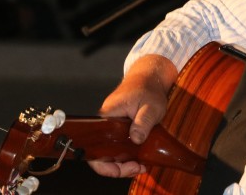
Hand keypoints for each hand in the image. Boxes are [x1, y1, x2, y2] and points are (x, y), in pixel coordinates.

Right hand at [88, 54, 177, 177]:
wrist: (150, 78)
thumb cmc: (148, 89)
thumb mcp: (151, 106)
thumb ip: (143, 121)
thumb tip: (136, 139)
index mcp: (107, 118)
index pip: (95, 149)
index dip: (107, 165)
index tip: (128, 167)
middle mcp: (105, 125)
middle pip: (102, 156)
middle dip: (119, 168)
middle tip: (138, 168)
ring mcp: (112, 128)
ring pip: (111, 153)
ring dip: (124, 163)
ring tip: (142, 165)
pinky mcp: (120, 130)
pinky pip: (118, 148)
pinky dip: (128, 156)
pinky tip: (141, 159)